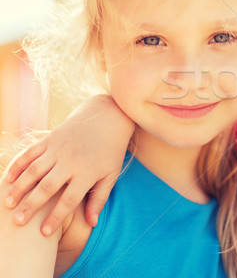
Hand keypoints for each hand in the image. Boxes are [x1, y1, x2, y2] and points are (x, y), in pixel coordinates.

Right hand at [2, 95, 133, 235]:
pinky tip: (6, 180)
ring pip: (33, 171)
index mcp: (87, 172)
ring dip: (19, 188)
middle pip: (47, 187)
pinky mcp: (49, 139)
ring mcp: (58, 149)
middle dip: (31, 206)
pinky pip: (29, 153)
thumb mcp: (111, 175)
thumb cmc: (110, 151)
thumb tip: (92, 223)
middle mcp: (70, 161)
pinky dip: (16, 166)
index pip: (69, 200)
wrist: (106, 118)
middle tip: (17, 222)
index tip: (44, 233)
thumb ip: (100, 199)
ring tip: (8, 204)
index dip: (55, 217)